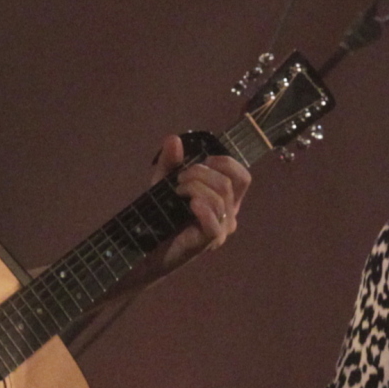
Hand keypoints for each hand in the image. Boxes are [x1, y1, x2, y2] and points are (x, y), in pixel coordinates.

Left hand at [143, 133, 252, 274]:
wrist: (146, 248)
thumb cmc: (161, 217)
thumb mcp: (164, 183)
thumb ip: (171, 162)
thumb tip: (174, 139)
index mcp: (226, 200)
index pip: (242, 176)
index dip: (225, 162)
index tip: (200, 162)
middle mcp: (229, 214)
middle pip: (228, 184)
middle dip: (200, 173)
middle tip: (178, 180)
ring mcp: (222, 229)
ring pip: (220, 198)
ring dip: (194, 188)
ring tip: (176, 193)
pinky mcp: (209, 241)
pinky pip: (214, 221)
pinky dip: (201, 207)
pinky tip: (187, 204)